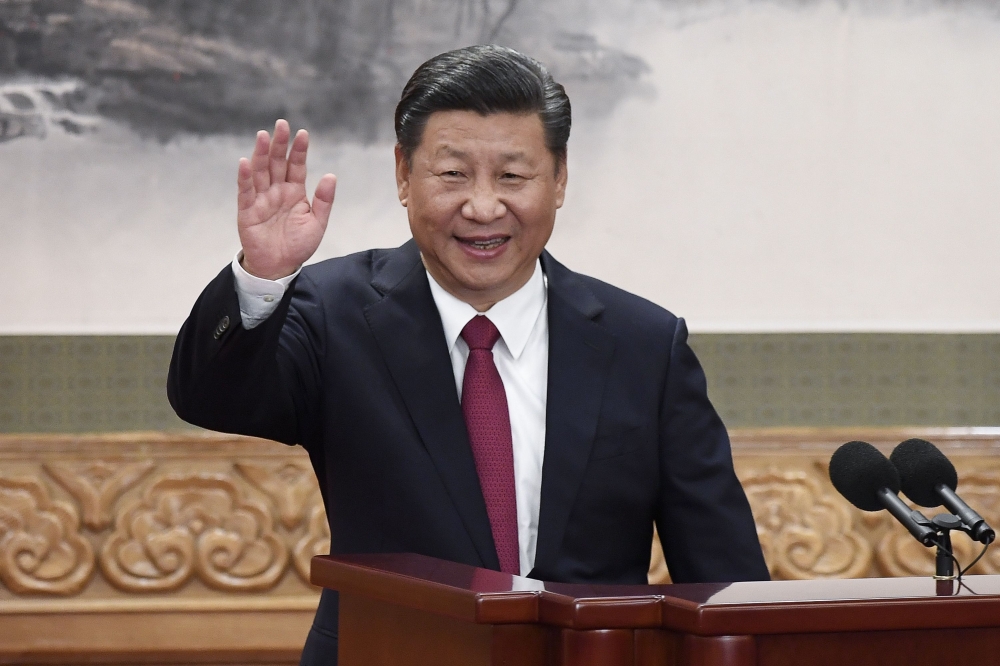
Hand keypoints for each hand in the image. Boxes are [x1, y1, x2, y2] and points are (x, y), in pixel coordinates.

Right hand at [237, 119, 336, 279]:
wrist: (279, 266)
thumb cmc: (298, 245)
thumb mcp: (317, 223)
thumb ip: (323, 200)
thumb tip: (331, 176)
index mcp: (294, 192)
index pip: (296, 166)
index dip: (299, 150)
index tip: (303, 133)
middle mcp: (277, 191)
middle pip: (277, 163)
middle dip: (279, 144)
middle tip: (282, 124)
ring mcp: (261, 199)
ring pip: (260, 172)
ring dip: (261, 154)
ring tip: (263, 136)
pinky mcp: (247, 211)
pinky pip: (245, 191)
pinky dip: (245, 177)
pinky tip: (246, 162)